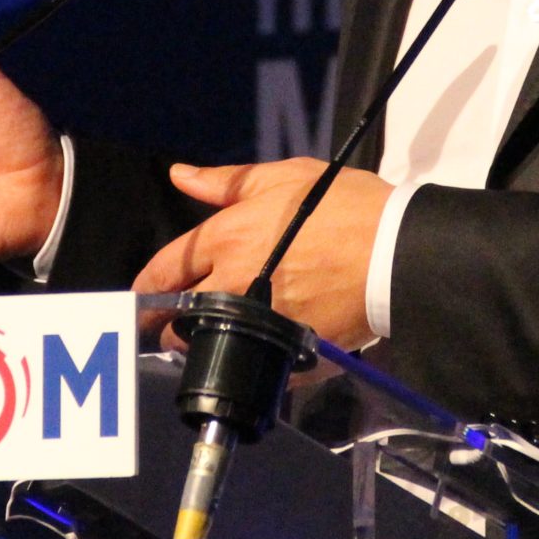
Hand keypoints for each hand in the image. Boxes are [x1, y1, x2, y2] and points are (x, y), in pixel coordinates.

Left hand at [133, 159, 391, 350]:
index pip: (164, 270)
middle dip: (170, 321)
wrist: (397, 252)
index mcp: (228, 238)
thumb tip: (181, 175)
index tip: (141, 295)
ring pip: (209, 345)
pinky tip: (259, 346)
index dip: (146, 285)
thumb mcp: (286, 178)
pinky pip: (255, 363)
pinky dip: (251, 357)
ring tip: (214, 334)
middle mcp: (234, 284)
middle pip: (177, 317)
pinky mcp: (290, 353)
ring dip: (202, 342)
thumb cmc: (345, 207)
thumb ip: (227, 182)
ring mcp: (260, 323)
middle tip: (176, 319)